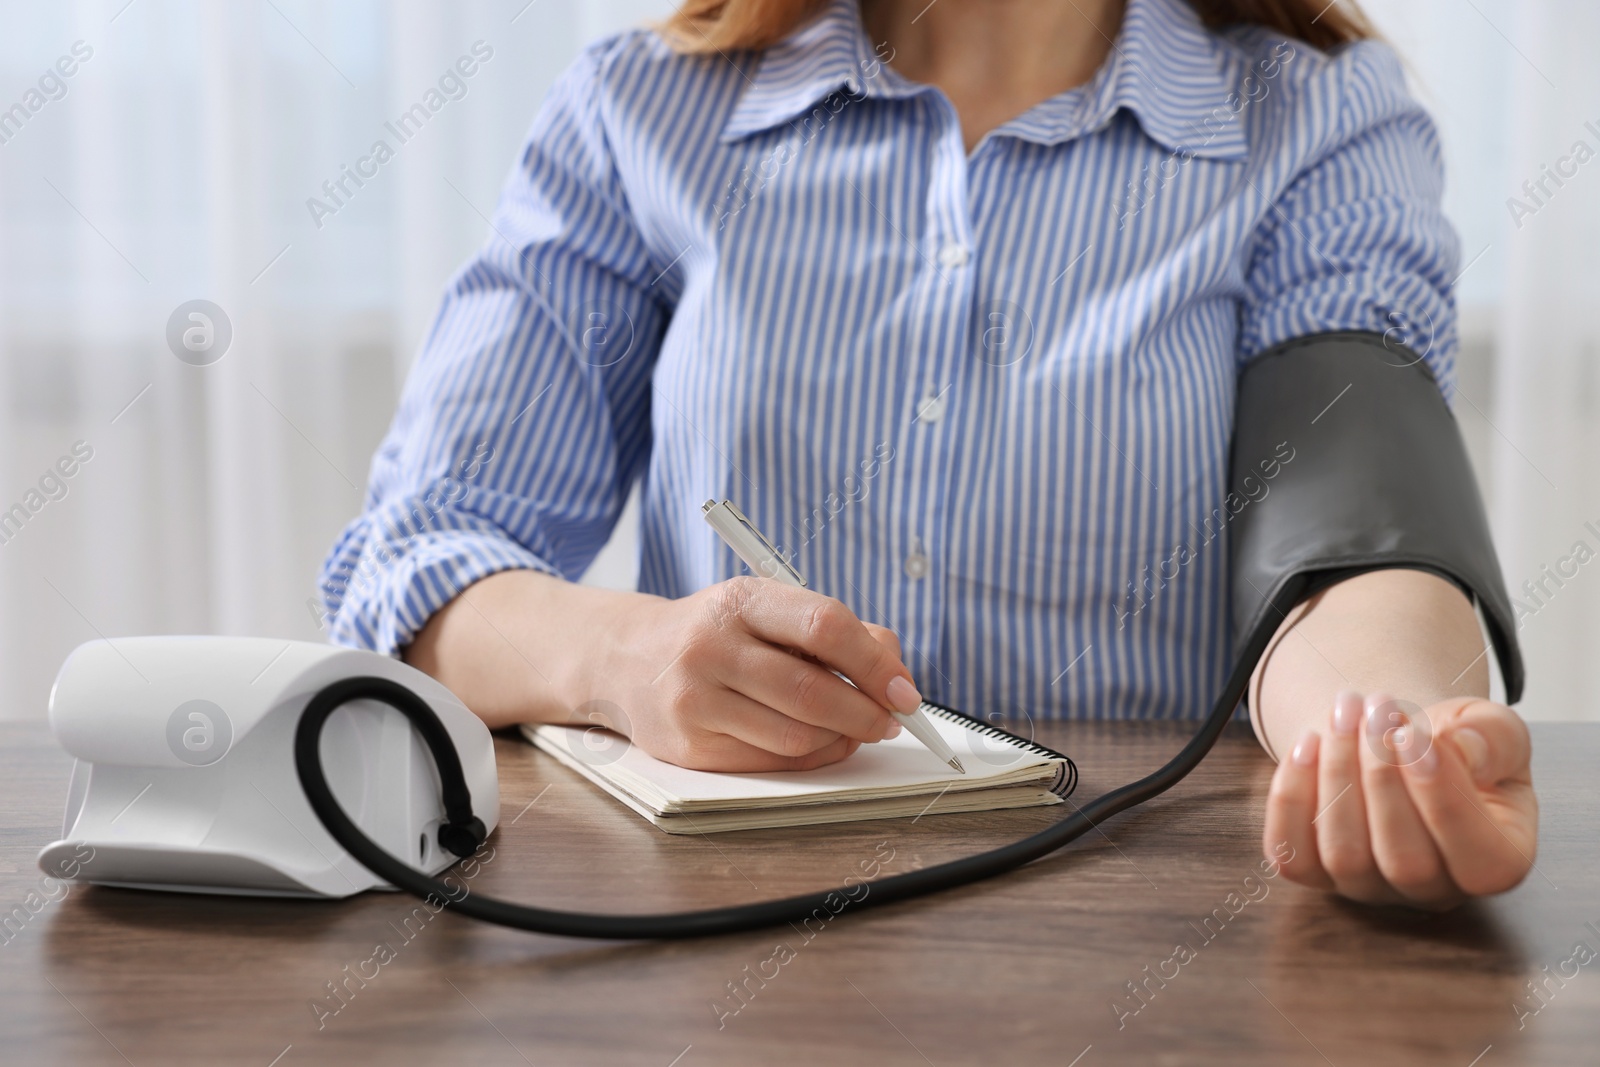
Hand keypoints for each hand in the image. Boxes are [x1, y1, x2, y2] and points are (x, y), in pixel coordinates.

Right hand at [591, 576, 920, 771]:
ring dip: (842, 739)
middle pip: (812, 691)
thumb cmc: (715, 633)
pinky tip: (820, 744)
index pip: (824, 626)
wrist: (626, 659)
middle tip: (891, 720)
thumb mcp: (766, 609)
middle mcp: (711, 647)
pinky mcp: (690, 746)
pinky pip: (771, 763)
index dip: (875, 663)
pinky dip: (811, 758)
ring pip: (796, 736)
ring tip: (855, 730)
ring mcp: (696, 699)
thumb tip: (894, 670)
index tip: (904, 689)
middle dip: (867, 712)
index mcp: (740, 600)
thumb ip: (834, 631)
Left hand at [1263, 690, 1536, 907]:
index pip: (1478, 858)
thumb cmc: (1456, 741)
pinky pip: (1292, 854)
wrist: (1401, 742)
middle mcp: (1433, 889)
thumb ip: (1494, 740)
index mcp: (1497, 862)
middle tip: (1374, 705)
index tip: (1411, 733)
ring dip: (1335, 774)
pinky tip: (1307, 742)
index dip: (1441, 797)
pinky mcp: (1316, 874)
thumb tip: (1461, 748)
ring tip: (1344, 711)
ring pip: (1344, 855)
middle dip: (1380, 774)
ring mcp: (1370, 887)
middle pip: (1404, 860)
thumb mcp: (1493, 729)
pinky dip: (1290, 798)